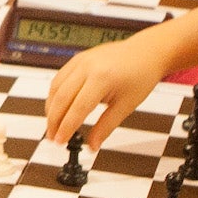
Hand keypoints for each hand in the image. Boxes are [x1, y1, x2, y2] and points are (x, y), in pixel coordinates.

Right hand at [43, 29, 171, 153]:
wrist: (146, 52)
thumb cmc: (140, 75)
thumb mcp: (126, 106)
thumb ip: (106, 127)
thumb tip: (92, 145)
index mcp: (102, 78)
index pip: (77, 108)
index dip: (66, 127)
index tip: (60, 141)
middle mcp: (87, 66)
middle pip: (61, 98)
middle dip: (54, 121)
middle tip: (53, 137)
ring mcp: (80, 60)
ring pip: (55, 87)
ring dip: (51, 109)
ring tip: (54, 126)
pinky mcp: (77, 59)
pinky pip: (59, 78)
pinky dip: (55, 95)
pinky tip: (57, 108)